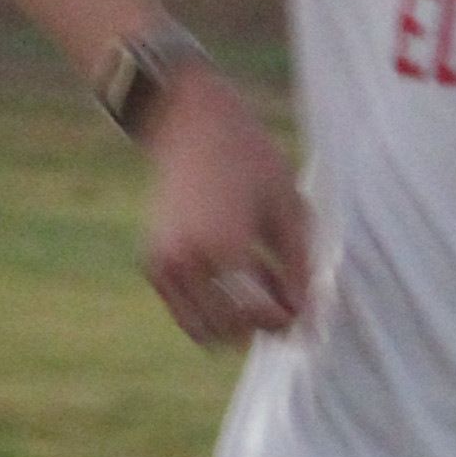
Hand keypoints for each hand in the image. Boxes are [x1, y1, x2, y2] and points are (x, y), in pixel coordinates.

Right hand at [139, 66, 313, 349]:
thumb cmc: (251, 161)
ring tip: (257, 279)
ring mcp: (164, 264)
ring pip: (202, 329)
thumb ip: (297, 267)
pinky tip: (236, 271)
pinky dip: (211, 308)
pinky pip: (184, 312)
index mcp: (224, 245)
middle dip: (260, 324)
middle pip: (229, 328)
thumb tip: (303, 315)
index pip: (254, 314)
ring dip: (234, 322)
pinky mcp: (152, 264)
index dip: (283, 320)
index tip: (299, 309)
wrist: (193, 126)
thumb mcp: (288, 209)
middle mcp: (187, 259)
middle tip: (282, 298)